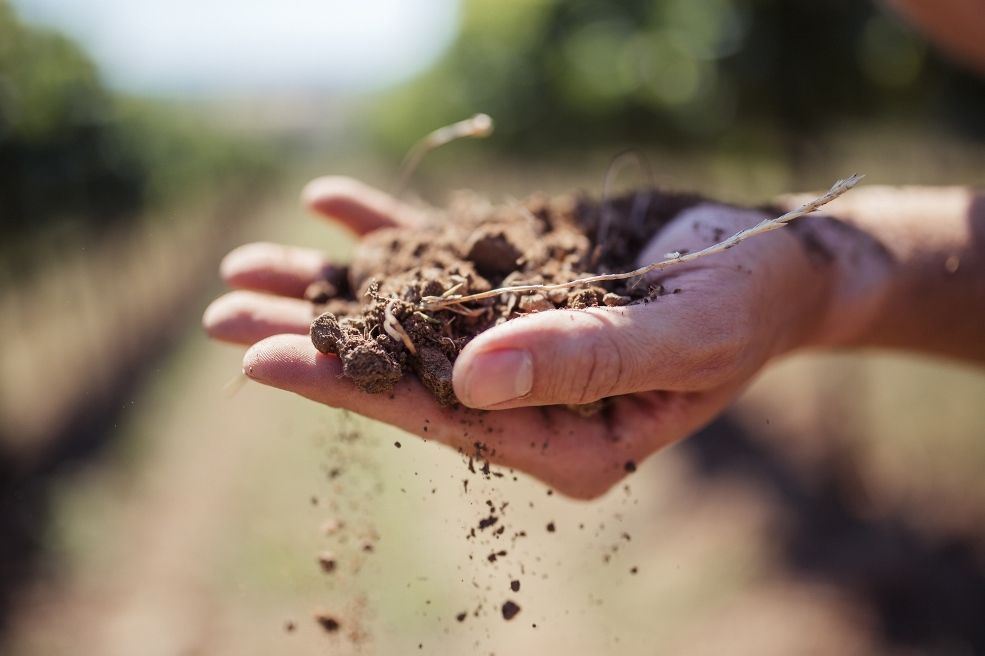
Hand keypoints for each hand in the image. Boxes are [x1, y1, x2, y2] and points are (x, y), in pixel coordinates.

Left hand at [204, 177, 837, 497]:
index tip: (259, 360)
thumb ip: (579, 360)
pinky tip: (331, 202)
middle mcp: (528, 400)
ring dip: (329, 289)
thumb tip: (465, 380)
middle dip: (314, 342)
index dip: (348, 386)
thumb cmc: (742, 304)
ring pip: (409, 315)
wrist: (770, 261)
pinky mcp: (519, 289)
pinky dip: (390, 230)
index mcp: (564, 441)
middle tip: (220, 316)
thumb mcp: (679, 335)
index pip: (439, 416)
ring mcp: (517, 344)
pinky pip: (442, 259)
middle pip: (404, 368)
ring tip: (246, 266)